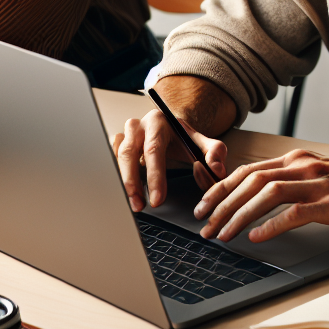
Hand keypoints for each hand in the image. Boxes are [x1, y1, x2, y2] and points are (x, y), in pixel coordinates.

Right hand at [113, 107, 227, 212]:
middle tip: (140, 206)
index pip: (153, 150)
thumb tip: (217, 170)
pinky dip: (116, 177)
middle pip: (128, 154)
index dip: (154, 176)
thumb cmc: (183, 137)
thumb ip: (215, 153)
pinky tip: (125, 192)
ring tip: (135, 204)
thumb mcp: (203, 142)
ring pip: (117, 158)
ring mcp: (124, 135)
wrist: (168, 128)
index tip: (158, 199)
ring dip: (123, 182)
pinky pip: (110, 161)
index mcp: (158, 121)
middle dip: (132, 182)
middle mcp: (137, 126)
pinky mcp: (116, 145)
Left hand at [193, 150, 328, 242]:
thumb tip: (258, 201)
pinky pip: (295, 212)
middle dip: (221, 203)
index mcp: (296, 159)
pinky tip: (257, 236)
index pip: (247, 170)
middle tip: (204, 225)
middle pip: (250, 180)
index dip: (221, 188)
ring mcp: (317, 183)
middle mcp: (302, 166)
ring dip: (239, 214)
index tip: (203, 206)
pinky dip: (272, 224)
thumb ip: (292, 183)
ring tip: (224, 234)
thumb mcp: (320, 177)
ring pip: (266, 193)